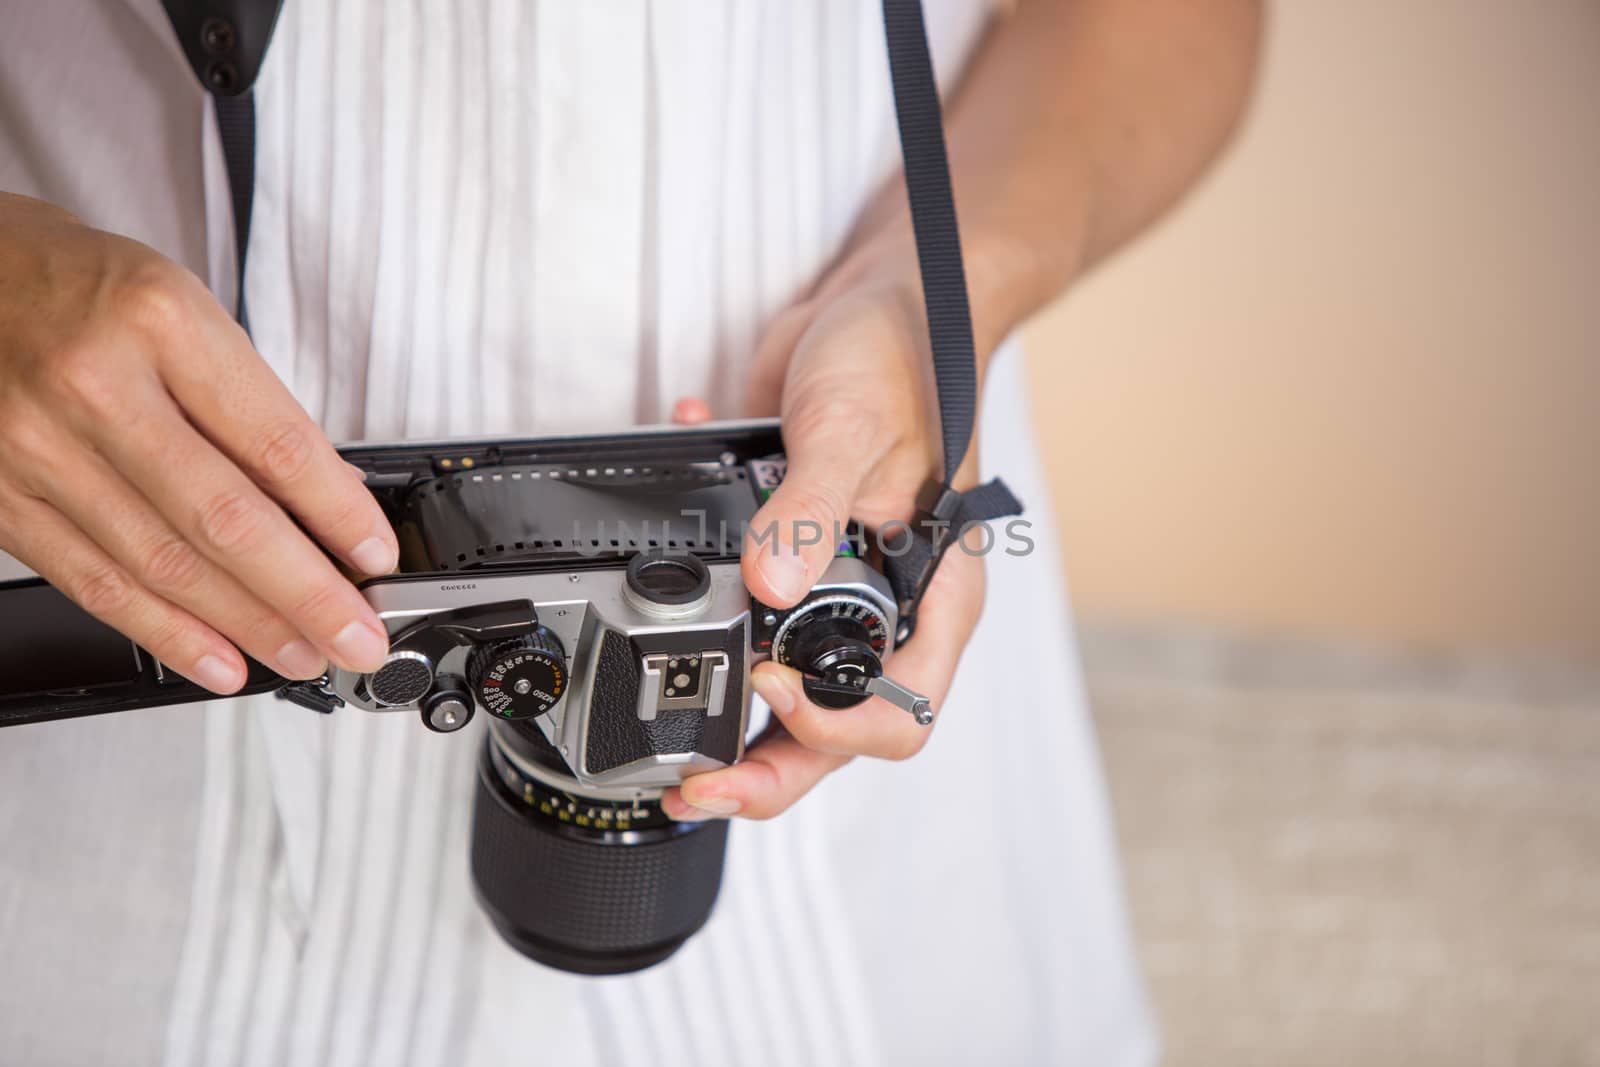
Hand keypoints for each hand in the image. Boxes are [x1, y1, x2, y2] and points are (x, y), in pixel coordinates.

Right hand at [0, 193, 395, 692]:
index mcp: (159, 321)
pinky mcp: (0, 496)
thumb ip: (248, 404)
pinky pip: (96, 582)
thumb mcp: (181, 306)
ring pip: (163, 564)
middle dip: (307, 595)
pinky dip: (168, 632)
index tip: (377, 558)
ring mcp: (36, 445)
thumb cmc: (80, 287)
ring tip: (306, 652)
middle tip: (358, 636)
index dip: (337, 515)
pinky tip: (220, 658)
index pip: (275, 441)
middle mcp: (94, 384)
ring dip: (248, 624)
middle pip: (225, 518)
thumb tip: (328, 498)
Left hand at [661, 256, 986, 821]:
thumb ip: (811, 510)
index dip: (834, 727)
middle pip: (833, 726)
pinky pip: (742, 607)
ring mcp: (831, 586)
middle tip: (696, 784)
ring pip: (783, 686)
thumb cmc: (903, 355)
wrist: (874, 296)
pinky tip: (666, 537)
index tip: (769, 692)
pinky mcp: (782, 553)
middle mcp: (884, 603)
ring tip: (667, 738)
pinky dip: (698, 592)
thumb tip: (769, 585)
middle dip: (766, 767)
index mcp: (930, 590)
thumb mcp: (854, 429)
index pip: (900, 706)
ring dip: (725, 717)